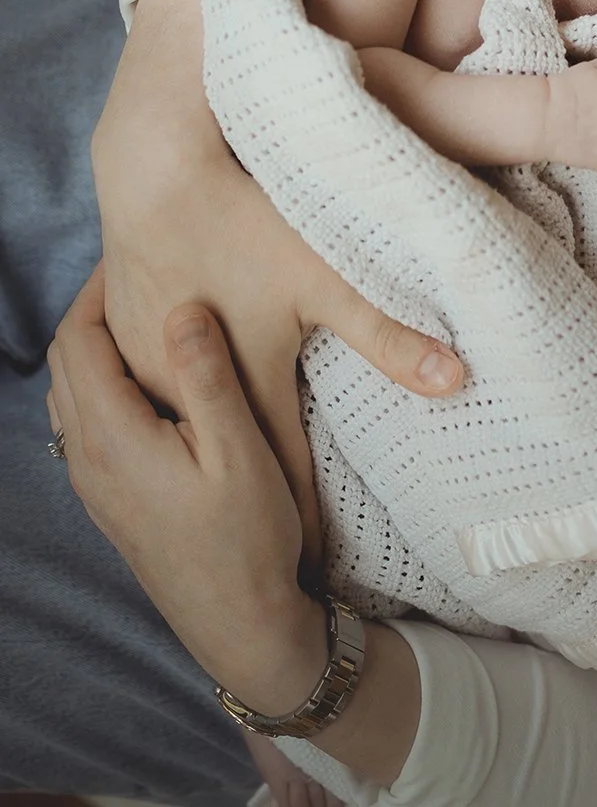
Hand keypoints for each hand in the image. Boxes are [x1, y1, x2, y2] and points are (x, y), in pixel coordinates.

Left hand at [45, 270, 325, 712]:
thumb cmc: (247, 539)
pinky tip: (143, 381)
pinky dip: (100, 384)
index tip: (128, 253)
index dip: (97, 290)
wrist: (238, 627)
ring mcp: (93, 486)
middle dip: (89, 311)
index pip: (80, 342)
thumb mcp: (240, 449)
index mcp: (113, 439)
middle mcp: (87, 459)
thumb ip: (206, 376)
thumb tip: (182, 309)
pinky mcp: (109, 502)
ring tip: (138, 315)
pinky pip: (83, 424)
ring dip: (91, 348)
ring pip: (69, 395)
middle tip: (130, 272)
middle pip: (65, 364)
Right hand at [94, 0, 463, 581]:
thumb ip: (388, 336)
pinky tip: (187, 417)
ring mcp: (146, 364)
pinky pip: (151, 389)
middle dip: (261, 492)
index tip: (321, 564)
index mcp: (246, 383)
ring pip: (182, 426)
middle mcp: (187, 389)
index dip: (304, 520)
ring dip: (211, 450)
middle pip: (230, 454)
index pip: (281, 473)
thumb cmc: (247, 219)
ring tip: (240, 485)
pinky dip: (177, 407)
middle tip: (286, 541)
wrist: (156, 169)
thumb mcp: (326, 277)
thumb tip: (457, 380)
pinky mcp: (121, 335)